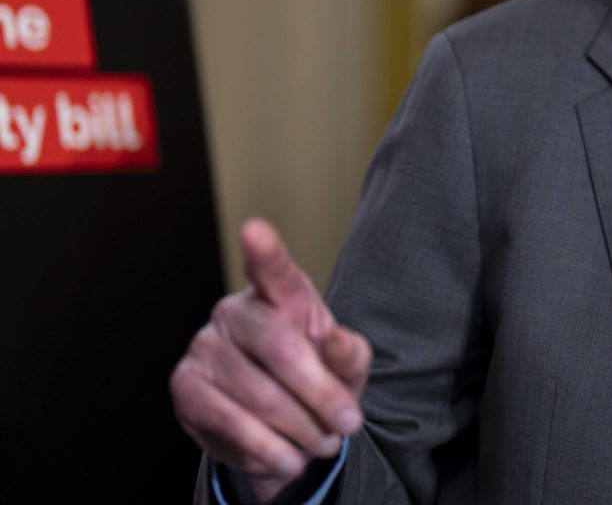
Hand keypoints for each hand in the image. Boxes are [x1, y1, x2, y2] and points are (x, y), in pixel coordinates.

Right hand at [170, 219, 370, 502]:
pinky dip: (265, 448)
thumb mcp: (347, 366)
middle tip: (349, 424)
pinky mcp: (185, 386)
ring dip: (300, 429)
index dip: (264, 251)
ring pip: (259, 395)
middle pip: (281, 349)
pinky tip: (286, 457)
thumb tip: (338, 345)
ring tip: (322, 443)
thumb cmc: (318, 377)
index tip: (255, 230)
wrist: (284, 422)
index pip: (272, 270)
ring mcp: (204, 346)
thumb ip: (350, 353)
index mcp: (280, 293)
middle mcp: (234, 310)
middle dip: (322, 395)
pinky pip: (228, 422)